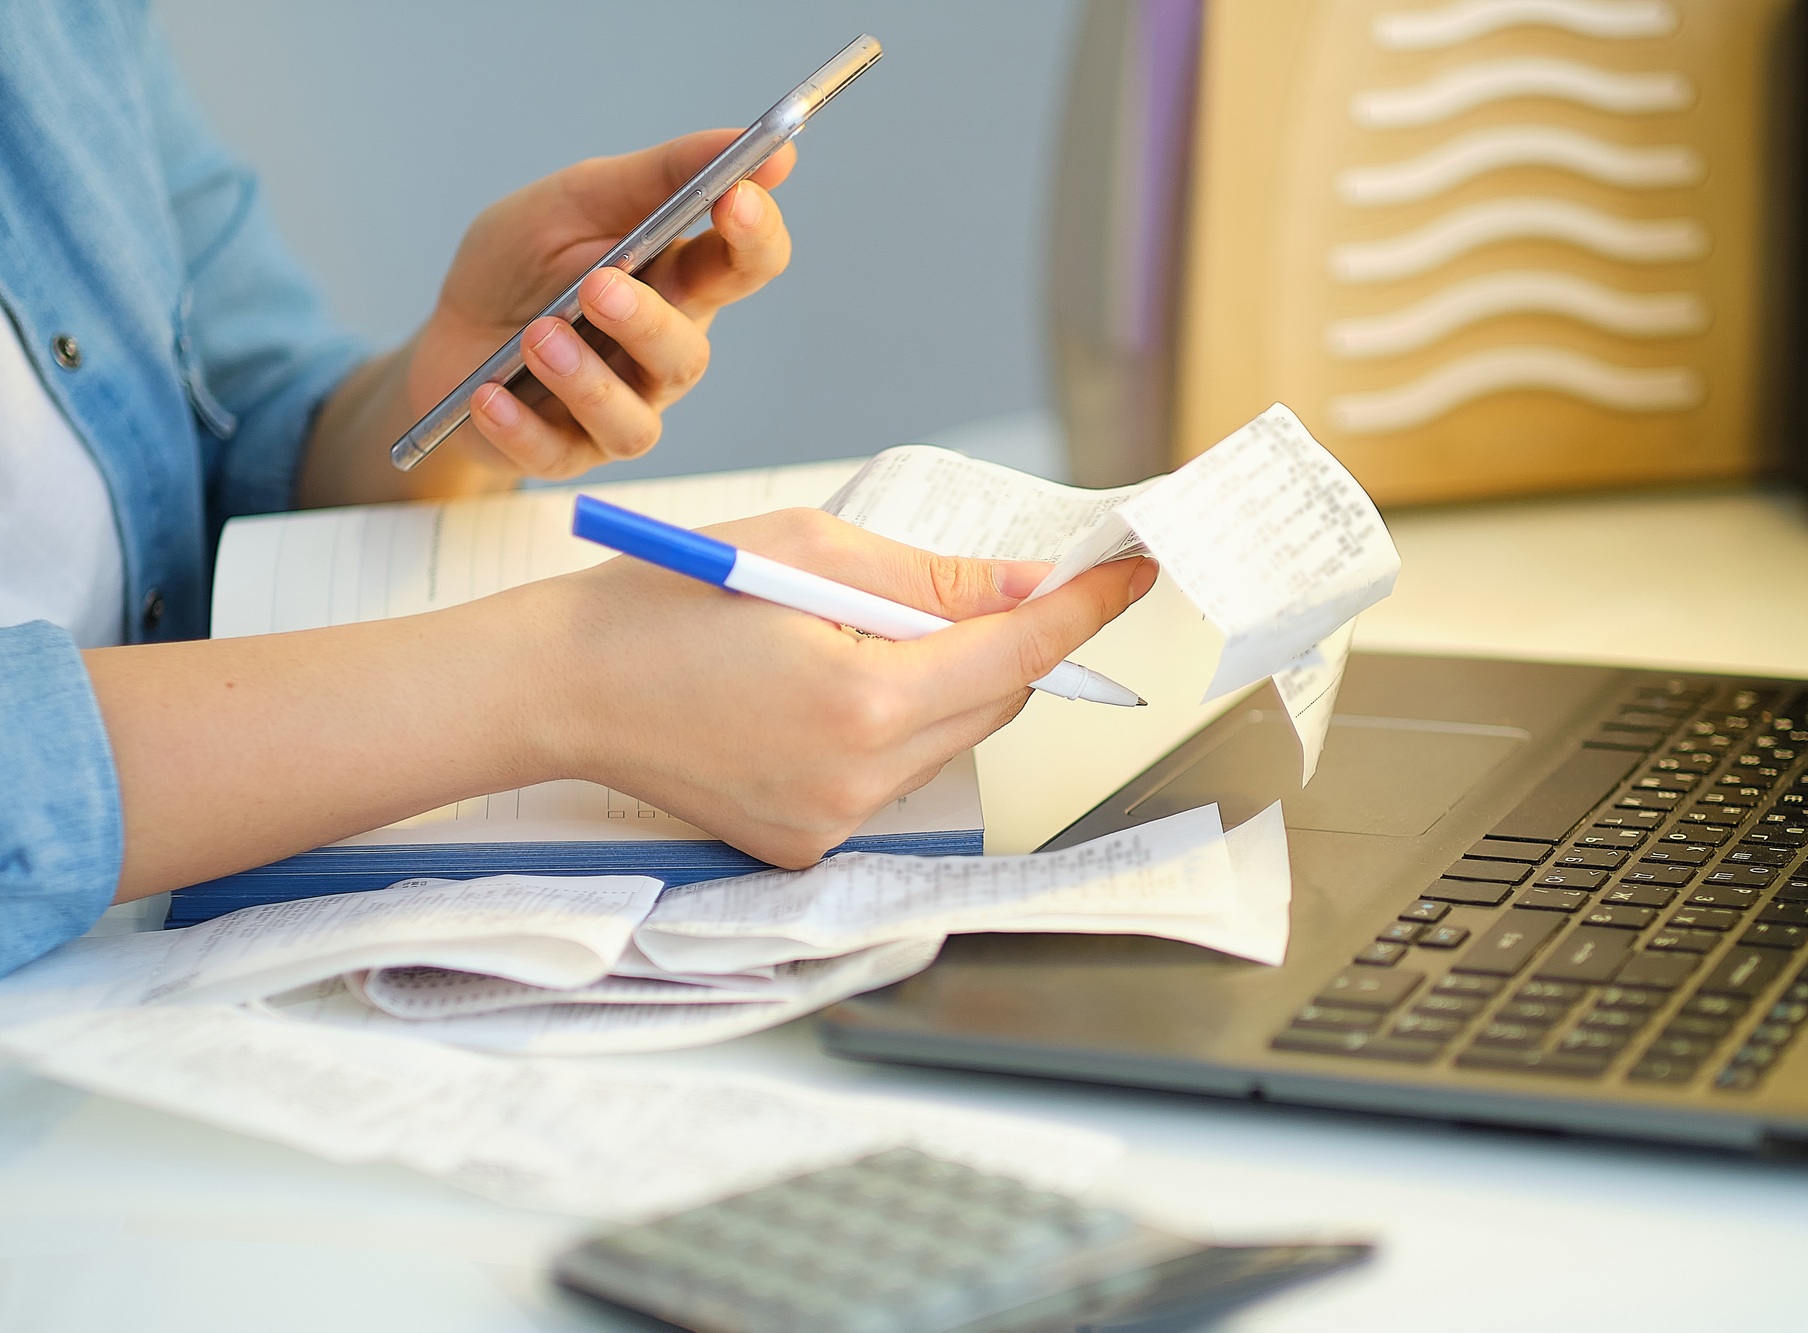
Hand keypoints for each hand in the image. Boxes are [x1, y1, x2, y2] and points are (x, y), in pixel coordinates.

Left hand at [409, 130, 794, 479]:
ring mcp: (618, 408)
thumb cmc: (520, 266)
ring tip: (536, 337)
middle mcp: (660, 353)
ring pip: (635, 420)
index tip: (735, 199)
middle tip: (597, 285)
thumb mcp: (578, 199)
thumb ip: (660, 174)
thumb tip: (755, 141)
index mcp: (678, 283)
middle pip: (688, 353)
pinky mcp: (564, 451)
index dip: (753, 237)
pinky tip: (488, 395)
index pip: (745, 266)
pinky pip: (559, 453)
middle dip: (647, 322)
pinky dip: (522, 425)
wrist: (446, 337)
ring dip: (586, 381)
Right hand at [525, 509, 1158, 866]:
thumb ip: (932, 578)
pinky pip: (893, 776)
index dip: (1080, 611)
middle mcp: (859, 779)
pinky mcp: (806, 845)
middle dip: (1002, 641)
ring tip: (852, 635)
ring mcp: (832, 824)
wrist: (563, 687)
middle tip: (974, 586)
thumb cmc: (667, 601)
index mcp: (863, 699)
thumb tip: (1027, 585)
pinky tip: (821, 688)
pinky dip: (890, 726)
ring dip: (942, 683)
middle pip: (995, 705)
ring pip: (948, 741)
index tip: (1127, 576)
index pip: (1017, 655)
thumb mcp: (807, 548)